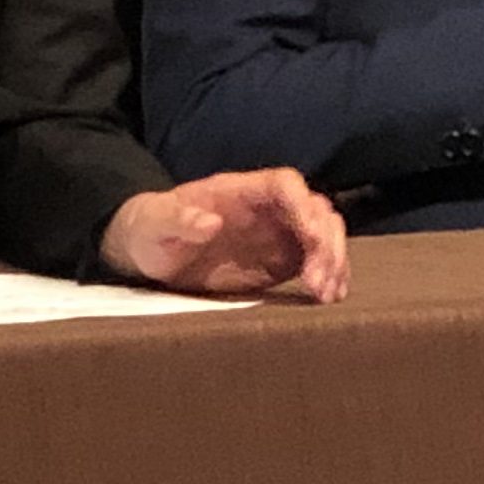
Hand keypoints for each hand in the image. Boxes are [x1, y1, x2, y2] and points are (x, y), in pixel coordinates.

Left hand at [101, 170, 349, 303]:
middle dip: (326, 242)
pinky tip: (329, 298)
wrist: (149, 252)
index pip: (286, 185)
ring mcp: (278, 233)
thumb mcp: (154, 223)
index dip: (303, 207)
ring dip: (334, 260)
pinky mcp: (280, 261)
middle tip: (319, 280)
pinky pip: (316, 262)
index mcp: (240, 190)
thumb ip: (178, 219)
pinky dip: (329, 276)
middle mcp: (268, 208)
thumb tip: (210, 221)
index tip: (312, 236)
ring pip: (325, 234)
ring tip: (327, 294)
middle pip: (316, 209)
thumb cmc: (150, 230)